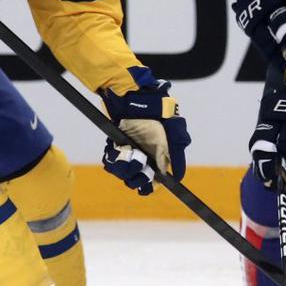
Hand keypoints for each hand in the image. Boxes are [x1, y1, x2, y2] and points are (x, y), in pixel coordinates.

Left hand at [101, 73, 190, 193]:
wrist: (133, 97)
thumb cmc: (156, 114)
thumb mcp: (171, 136)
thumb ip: (173, 156)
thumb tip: (174, 177)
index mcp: (160, 156)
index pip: (155, 180)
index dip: (149, 186)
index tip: (144, 187)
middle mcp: (145, 156)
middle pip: (137, 179)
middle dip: (133, 173)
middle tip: (133, 159)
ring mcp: (131, 151)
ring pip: (122, 172)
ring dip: (120, 165)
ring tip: (121, 151)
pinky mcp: (117, 145)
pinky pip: (111, 161)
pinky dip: (111, 157)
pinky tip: (113, 148)